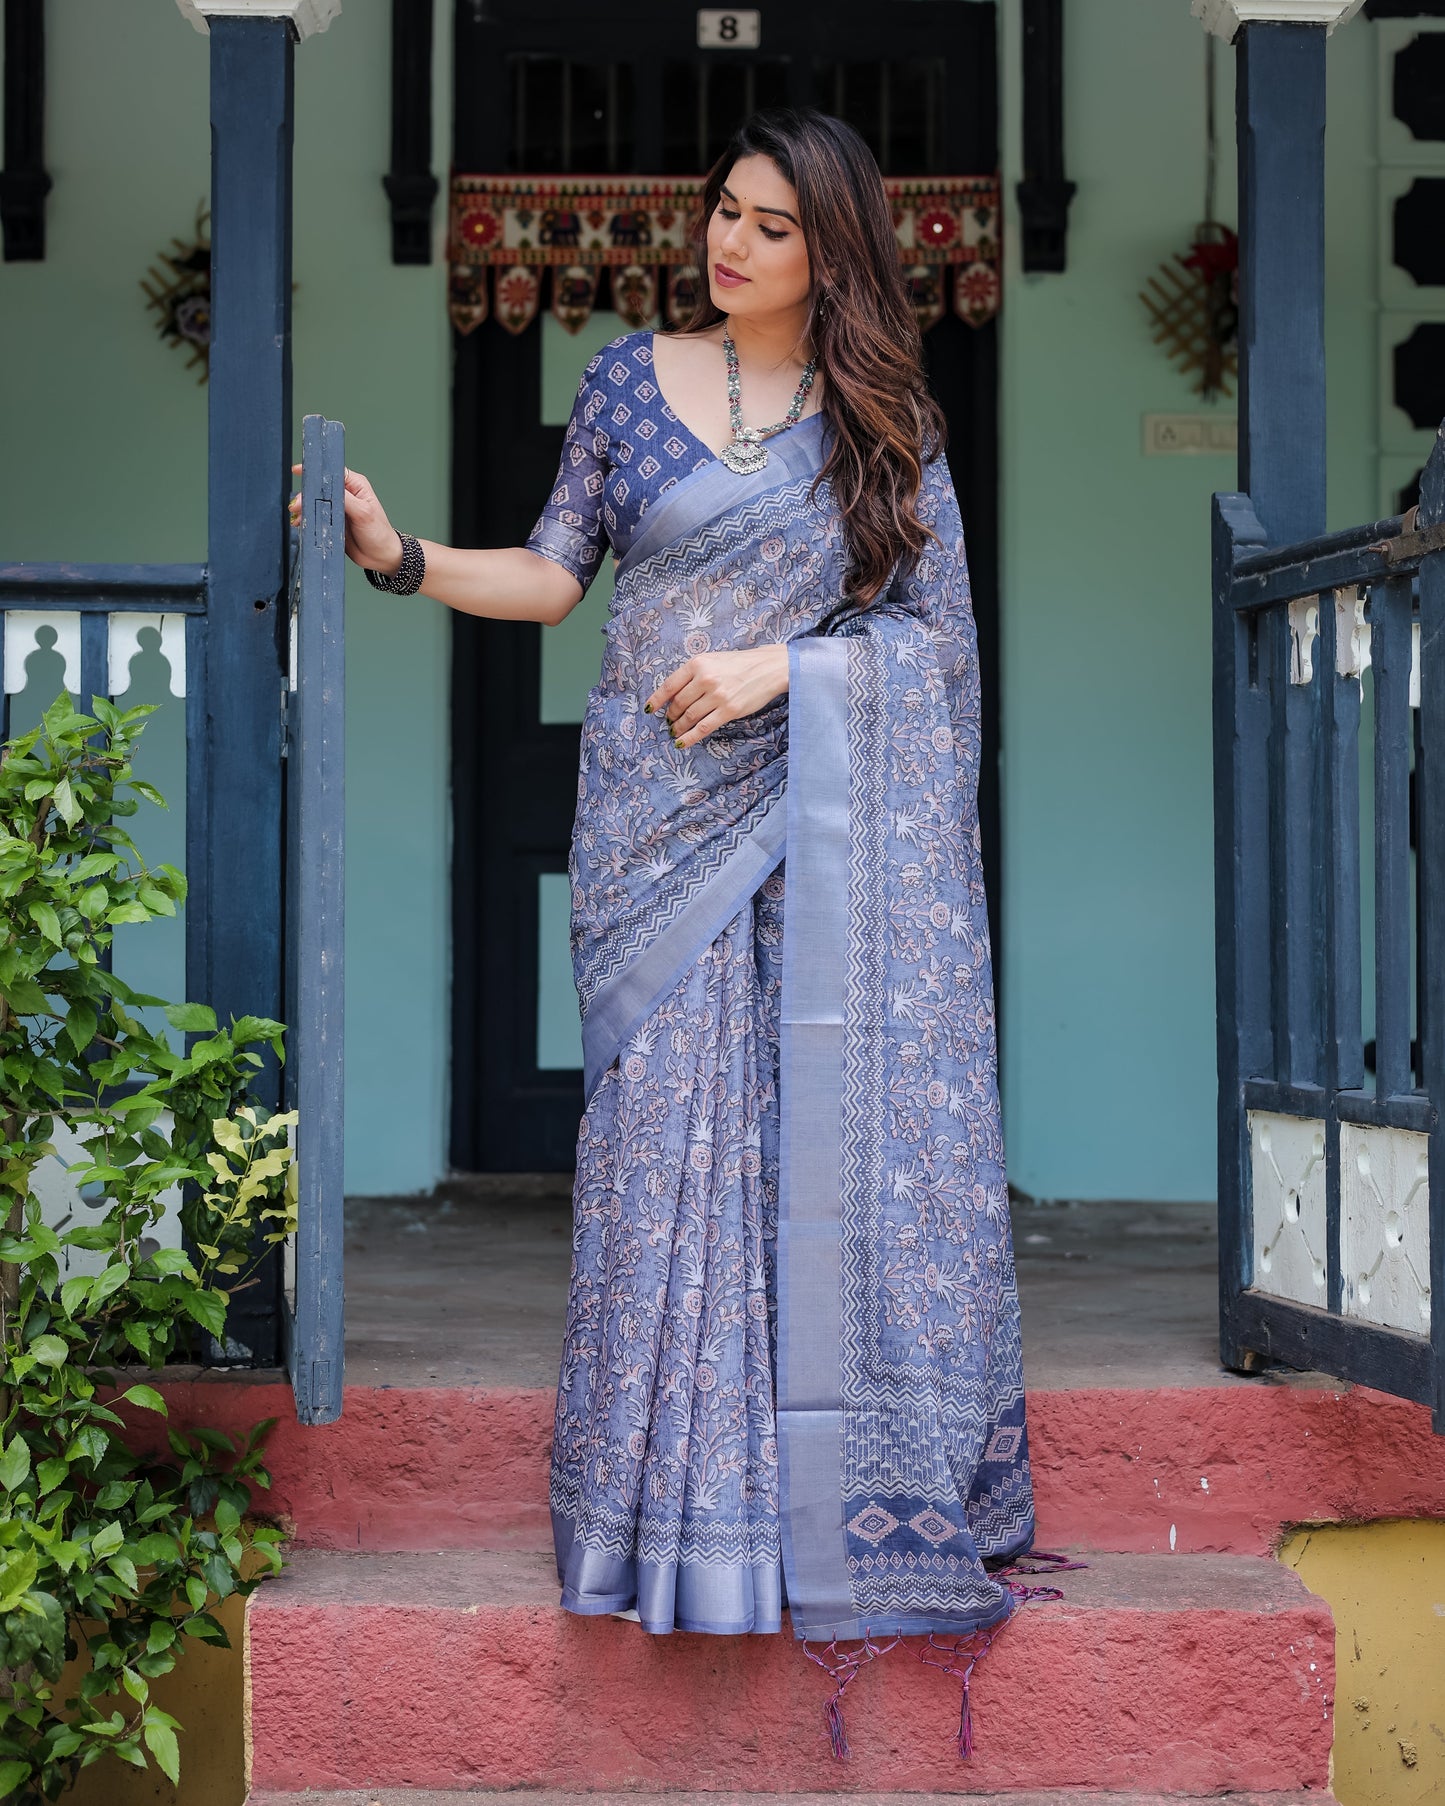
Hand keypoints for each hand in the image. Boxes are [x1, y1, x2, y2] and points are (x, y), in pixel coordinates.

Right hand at [288, 464, 402, 572]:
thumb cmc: (379, 533)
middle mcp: (345, 494)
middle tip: (297, 505)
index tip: (300, 472)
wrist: (380, 557)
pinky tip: (302, 523)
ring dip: (305, 508)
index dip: (316, 472)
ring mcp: (337, 508)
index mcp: (355, 485)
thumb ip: (346, 499)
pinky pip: (316, 517)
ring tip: (298, 516)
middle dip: (306, 495)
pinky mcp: (332, 522)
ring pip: (315, 502)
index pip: (332, 472)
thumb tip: (326, 490)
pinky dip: (308, 519)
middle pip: (320, 488)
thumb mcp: (364, 513)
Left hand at [645, 645, 788, 747]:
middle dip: (671, 715)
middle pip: (679, 703)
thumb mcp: (713, 660)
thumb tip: (673, 695)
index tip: (650, 709)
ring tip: (675, 731)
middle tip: (669, 721)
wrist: (768, 668)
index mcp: (698, 663)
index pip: (670, 685)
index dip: (657, 700)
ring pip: (689, 717)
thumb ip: (693, 674)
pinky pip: (703, 728)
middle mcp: (705, 679)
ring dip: (679, 727)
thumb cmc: (740, 664)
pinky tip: (682, 742)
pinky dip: (690, 737)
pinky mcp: (729, 711)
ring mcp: (717, 696)